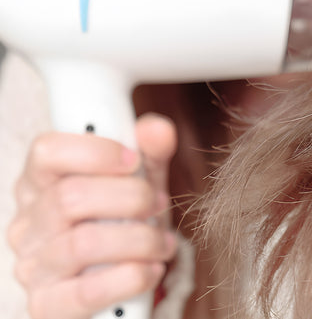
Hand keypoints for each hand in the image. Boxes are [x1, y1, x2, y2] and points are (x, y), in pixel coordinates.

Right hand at [7, 114, 177, 318]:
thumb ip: (149, 152)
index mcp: (43, 181)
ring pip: (83, 243)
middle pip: (70, 197)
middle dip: (130, 197)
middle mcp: (30, 222)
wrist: (121, 278)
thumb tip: (159, 130)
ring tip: (162, 241)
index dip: (95, 151)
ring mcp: (33, 266)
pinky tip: (151, 268)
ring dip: (138, 239)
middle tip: (157, 202)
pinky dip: (131, 277)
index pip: (47, 152)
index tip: (134, 159)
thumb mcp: (140, 180)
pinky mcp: (48, 305)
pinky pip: (87, 292)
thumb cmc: (125, 219)